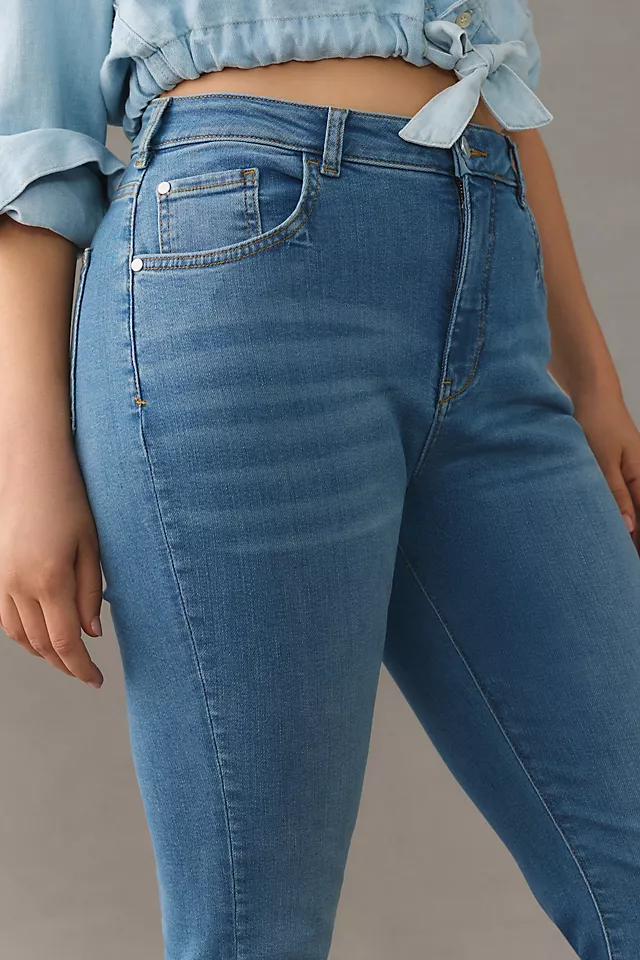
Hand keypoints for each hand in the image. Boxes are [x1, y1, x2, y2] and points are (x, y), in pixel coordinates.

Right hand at [0, 444, 103, 687]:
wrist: (29, 468)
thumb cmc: (70, 500)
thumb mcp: (91, 546)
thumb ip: (90, 594)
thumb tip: (91, 634)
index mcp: (50, 579)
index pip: (65, 643)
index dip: (81, 668)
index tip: (97, 681)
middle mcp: (19, 585)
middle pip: (40, 645)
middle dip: (65, 665)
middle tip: (87, 673)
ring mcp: (1, 580)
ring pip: (20, 635)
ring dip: (42, 654)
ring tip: (68, 658)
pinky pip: (6, 617)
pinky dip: (24, 634)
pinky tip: (42, 634)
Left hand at [572, 389, 639, 553]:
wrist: (592, 393)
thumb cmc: (598, 421)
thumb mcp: (602, 460)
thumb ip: (614, 494)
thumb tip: (629, 528)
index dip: (639, 544)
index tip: (631, 566)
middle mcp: (639, 478)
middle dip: (633, 542)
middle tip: (622, 569)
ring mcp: (628, 475)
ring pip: (631, 511)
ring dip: (625, 530)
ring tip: (615, 557)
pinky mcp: (615, 472)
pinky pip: (620, 500)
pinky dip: (615, 514)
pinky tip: (608, 528)